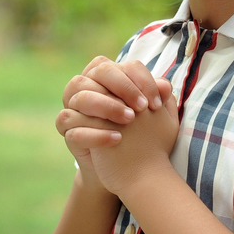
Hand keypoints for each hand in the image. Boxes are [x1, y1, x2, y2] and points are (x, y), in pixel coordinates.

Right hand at [58, 57, 172, 189]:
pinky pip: (73, 125)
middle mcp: (87, 87)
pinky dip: (95, 132)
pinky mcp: (67, 131)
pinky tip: (117, 139)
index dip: (140, 80)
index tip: (157, 103)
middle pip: (99, 72)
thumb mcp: (154, 117)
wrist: (124, 168)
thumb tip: (166, 86)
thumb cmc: (138, 134)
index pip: (121, 65)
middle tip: (143, 108)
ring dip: (108, 106)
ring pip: (82, 96)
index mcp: (108, 78)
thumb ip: (159, 98)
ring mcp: (74, 107)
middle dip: (124, 87)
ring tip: (130, 120)